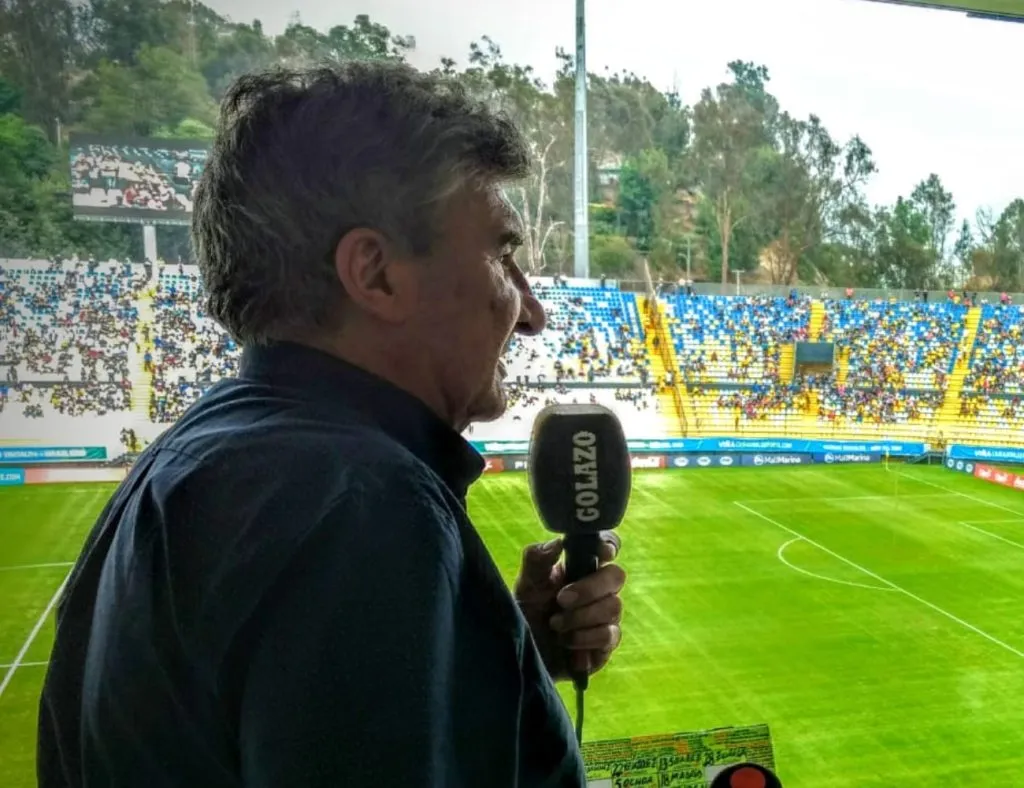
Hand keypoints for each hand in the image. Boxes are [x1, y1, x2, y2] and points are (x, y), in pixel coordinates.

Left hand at [513, 532, 624, 681]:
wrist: (525, 651)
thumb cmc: (528, 611)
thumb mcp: (527, 583)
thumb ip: (537, 559)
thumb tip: (559, 542)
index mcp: (582, 567)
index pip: (608, 547)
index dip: (609, 545)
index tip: (601, 552)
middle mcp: (600, 588)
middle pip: (616, 576)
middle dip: (589, 589)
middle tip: (561, 599)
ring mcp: (607, 615)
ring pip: (613, 607)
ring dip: (579, 617)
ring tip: (555, 624)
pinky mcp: (606, 643)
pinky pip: (608, 635)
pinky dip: (583, 638)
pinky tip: (566, 642)